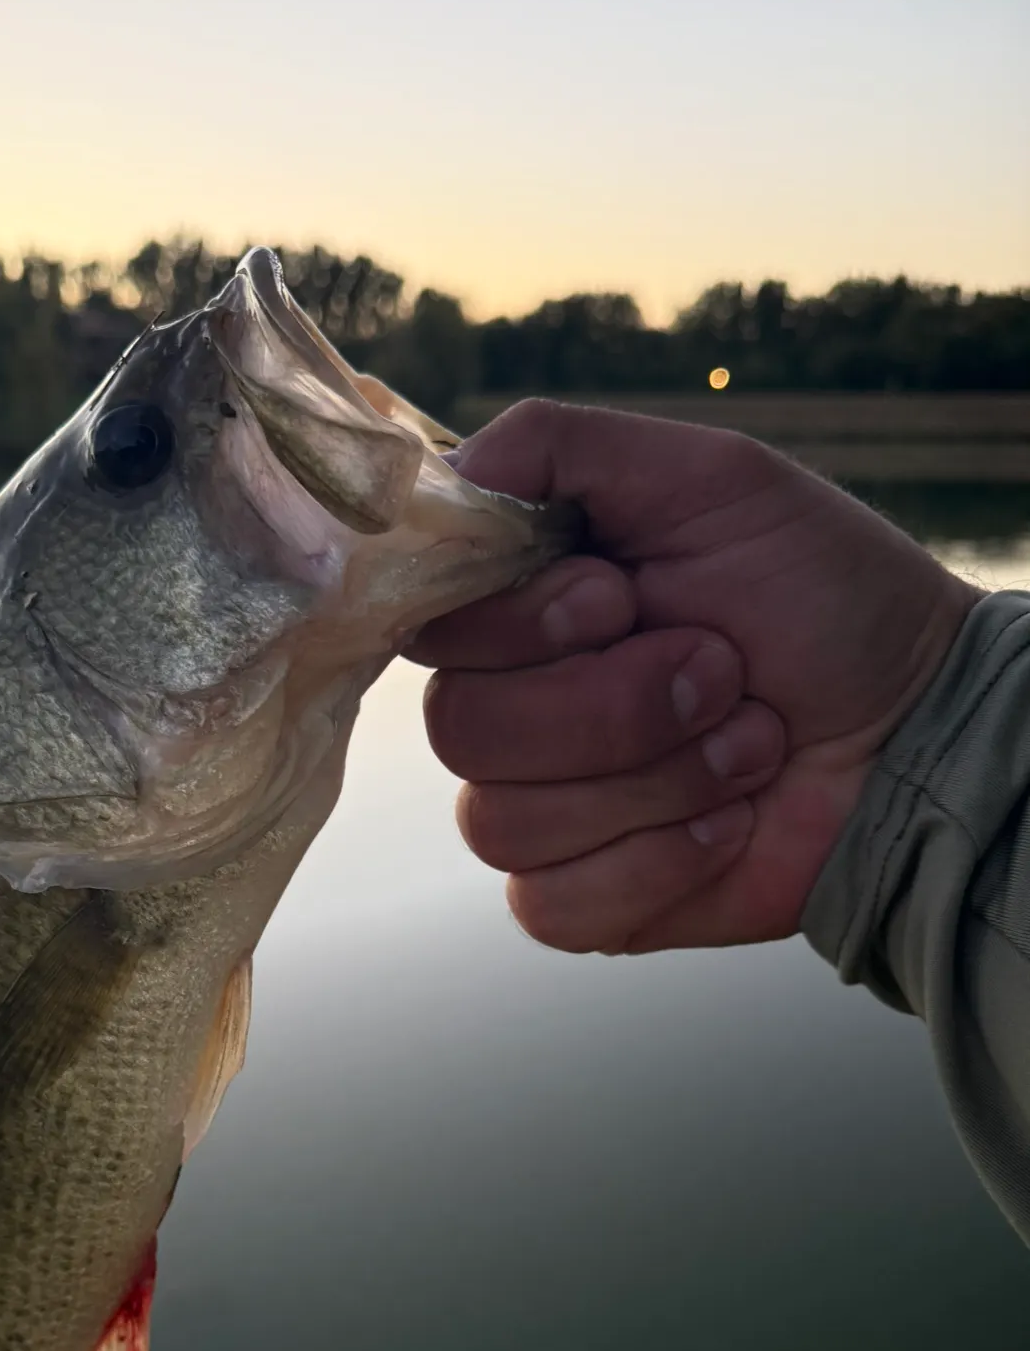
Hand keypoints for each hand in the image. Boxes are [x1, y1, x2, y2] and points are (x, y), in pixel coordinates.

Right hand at [407, 400, 977, 953]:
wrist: (917, 725)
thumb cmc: (817, 593)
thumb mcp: (706, 478)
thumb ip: (559, 447)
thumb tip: (446, 473)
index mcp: (524, 612)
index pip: (433, 629)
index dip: (518, 626)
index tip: (617, 596)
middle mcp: (512, 708)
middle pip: (461, 729)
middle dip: (615, 704)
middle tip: (721, 670)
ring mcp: (539, 809)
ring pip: (502, 820)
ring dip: (656, 778)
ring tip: (746, 741)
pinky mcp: (580, 898)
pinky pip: (549, 903)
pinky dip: (656, 863)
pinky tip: (725, 822)